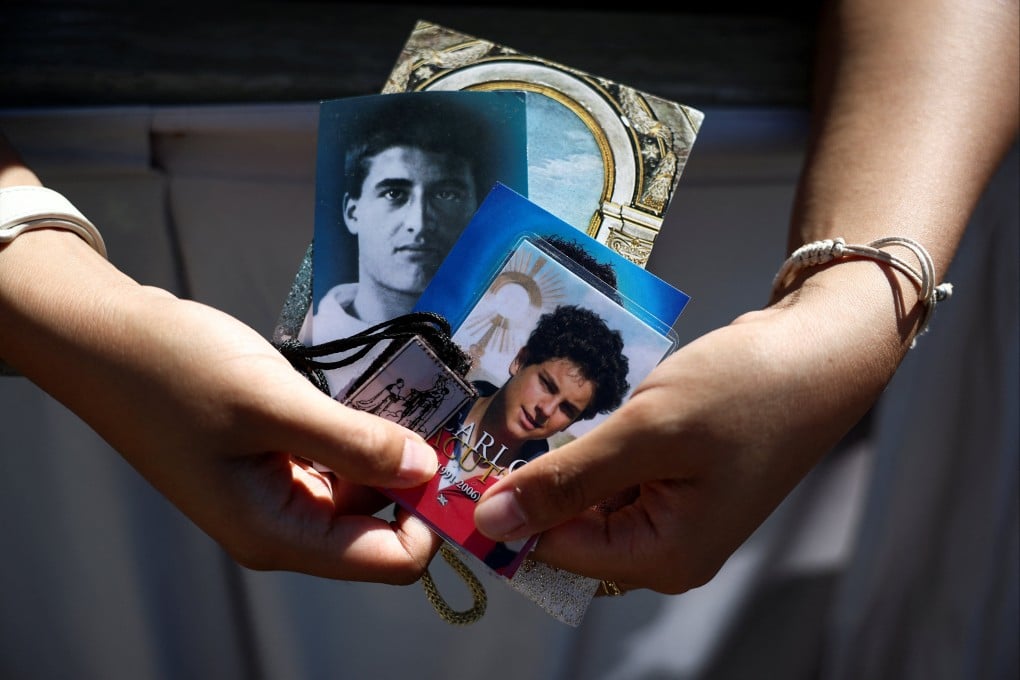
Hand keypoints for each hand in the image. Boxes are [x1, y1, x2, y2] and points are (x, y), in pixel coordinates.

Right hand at [1, 141, 440, 583]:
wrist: (108, 337)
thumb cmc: (175, 372)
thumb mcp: (273, 405)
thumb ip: (354, 444)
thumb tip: (426, 471)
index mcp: (278, 533)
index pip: (388, 561)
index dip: (431, 518)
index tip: (451, 459)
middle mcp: (282, 524)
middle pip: (381, 526)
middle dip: (413, 476)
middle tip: (432, 416)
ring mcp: (277, 491)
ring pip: (363, 488)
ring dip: (387, 449)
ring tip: (399, 399)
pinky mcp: (275, 459)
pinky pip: (338, 460)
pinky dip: (359, 432)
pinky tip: (364, 396)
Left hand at [473, 264, 914, 593]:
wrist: (819, 350)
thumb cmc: (747, 392)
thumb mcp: (647, 434)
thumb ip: (567, 482)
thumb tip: (492, 523)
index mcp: (664, 557)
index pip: (555, 551)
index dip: (508, 510)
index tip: (464, 464)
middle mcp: (666, 547)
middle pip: (570, 526)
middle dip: (535, 479)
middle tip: (499, 426)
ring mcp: (673, 511)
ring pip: (587, 495)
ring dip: (562, 456)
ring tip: (540, 408)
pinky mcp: (675, 477)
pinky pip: (613, 472)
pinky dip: (592, 443)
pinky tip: (583, 408)